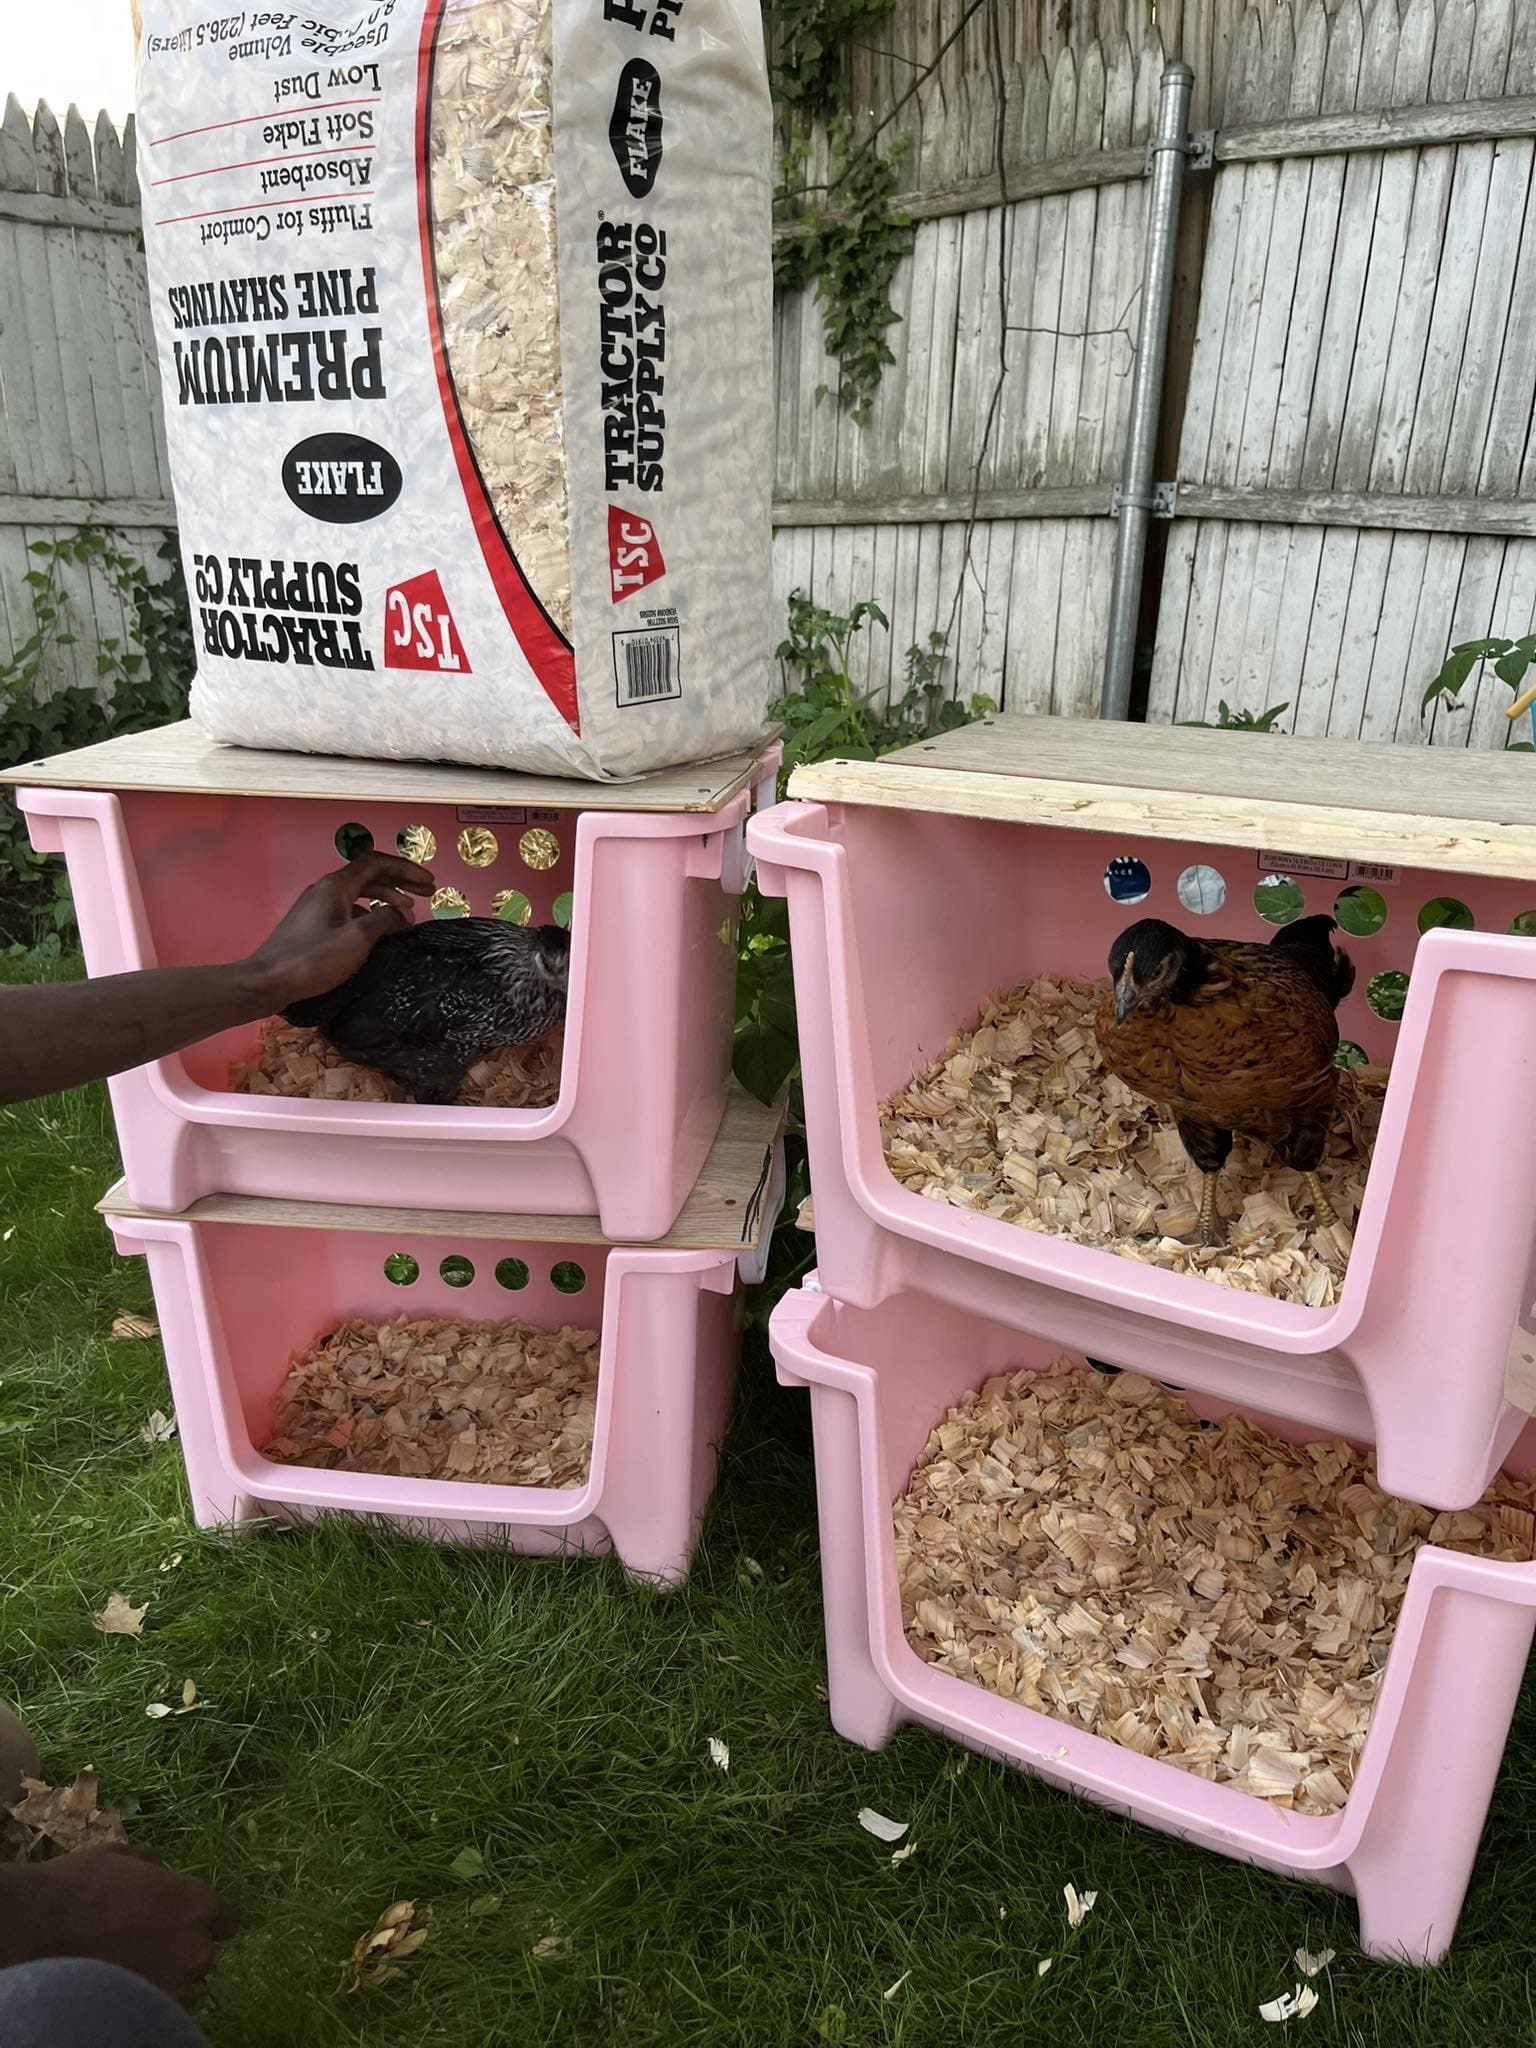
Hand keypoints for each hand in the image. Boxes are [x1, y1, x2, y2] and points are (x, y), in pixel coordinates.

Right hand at [0, 1845, 237, 2007]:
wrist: (39, 1930)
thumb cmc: (81, 1886)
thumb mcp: (122, 1856)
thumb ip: (153, 1866)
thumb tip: (159, 1871)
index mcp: (195, 1903)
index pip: (225, 1921)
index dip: (206, 1924)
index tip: (186, 1927)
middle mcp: (196, 1947)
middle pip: (201, 1955)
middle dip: (179, 1951)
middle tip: (144, 1946)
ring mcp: (176, 1986)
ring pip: (185, 1987)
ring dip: (168, 1980)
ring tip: (133, 1972)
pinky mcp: (152, 2012)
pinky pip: (163, 2010)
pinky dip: (150, 2003)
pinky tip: (123, 1990)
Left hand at [245, 852, 433, 1005]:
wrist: (269, 981)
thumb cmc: (312, 958)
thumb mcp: (357, 938)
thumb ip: (385, 919)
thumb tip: (403, 914)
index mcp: (336, 885)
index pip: (376, 863)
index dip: (405, 869)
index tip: (428, 883)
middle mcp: (326, 889)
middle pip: (369, 875)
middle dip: (400, 882)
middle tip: (427, 893)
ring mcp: (317, 906)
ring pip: (360, 894)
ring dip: (386, 900)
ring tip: (407, 916)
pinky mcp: (313, 924)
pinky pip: (349, 909)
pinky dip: (370, 914)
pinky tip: (379, 932)